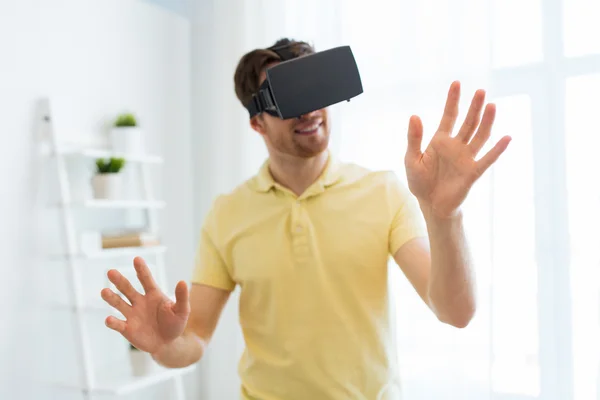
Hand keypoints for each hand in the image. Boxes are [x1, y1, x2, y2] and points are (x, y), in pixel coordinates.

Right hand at [101, 256, 189, 353]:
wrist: (168, 344)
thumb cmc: (175, 324)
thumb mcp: (182, 310)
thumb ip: (181, 297)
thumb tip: (183, 282)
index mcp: (153, 294)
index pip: (146, 279)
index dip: (141, 270)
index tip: (137, 258)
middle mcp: (140, 302)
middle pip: (127, 289)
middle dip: (119, 280)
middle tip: (110, 272)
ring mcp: (132, 315)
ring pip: (119, 304)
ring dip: (111, 298)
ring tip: (104, 291)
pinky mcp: (127, 329)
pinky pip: (118, 324)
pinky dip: (113, 322)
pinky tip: (108, 319)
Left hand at [404, 81, 511, 218]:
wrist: (430, 205)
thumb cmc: (420, 182)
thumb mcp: (411, 159)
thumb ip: (414, 138)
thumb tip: (414, 115)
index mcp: (440, 140)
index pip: (449, 116)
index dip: (453, 100)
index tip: (457, 83)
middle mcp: (456, 146)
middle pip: (468, 122)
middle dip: (474, 107)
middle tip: (481, 91)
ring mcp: (466, 158)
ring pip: (479, 136)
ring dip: (486, 122)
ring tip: (492, 105)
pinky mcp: (473, 172)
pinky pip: (487, 159)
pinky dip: (497, 149)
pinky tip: (506, 138)